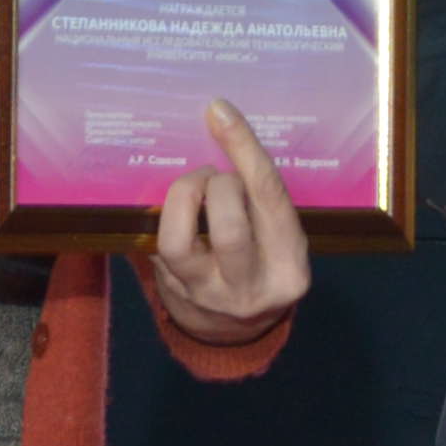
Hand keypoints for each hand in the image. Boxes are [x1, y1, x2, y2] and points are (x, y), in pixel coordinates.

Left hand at [145, 100, 315, 340]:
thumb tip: (221, 118)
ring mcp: (207, 297)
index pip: (269, 200)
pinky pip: (156, 247)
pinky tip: (176, 213)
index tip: (220, 113)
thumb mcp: (280, 236)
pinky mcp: (173, 296)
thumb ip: (261, 195)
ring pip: (177, 243)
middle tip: (215, 177)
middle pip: (227, 227)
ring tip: (191, 189)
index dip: (244, 150)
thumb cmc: (264, 263)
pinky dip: (164, 219)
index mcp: (289, 267)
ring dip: (179, 200)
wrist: (238, 332)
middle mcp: (250, 288)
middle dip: (215, 186)